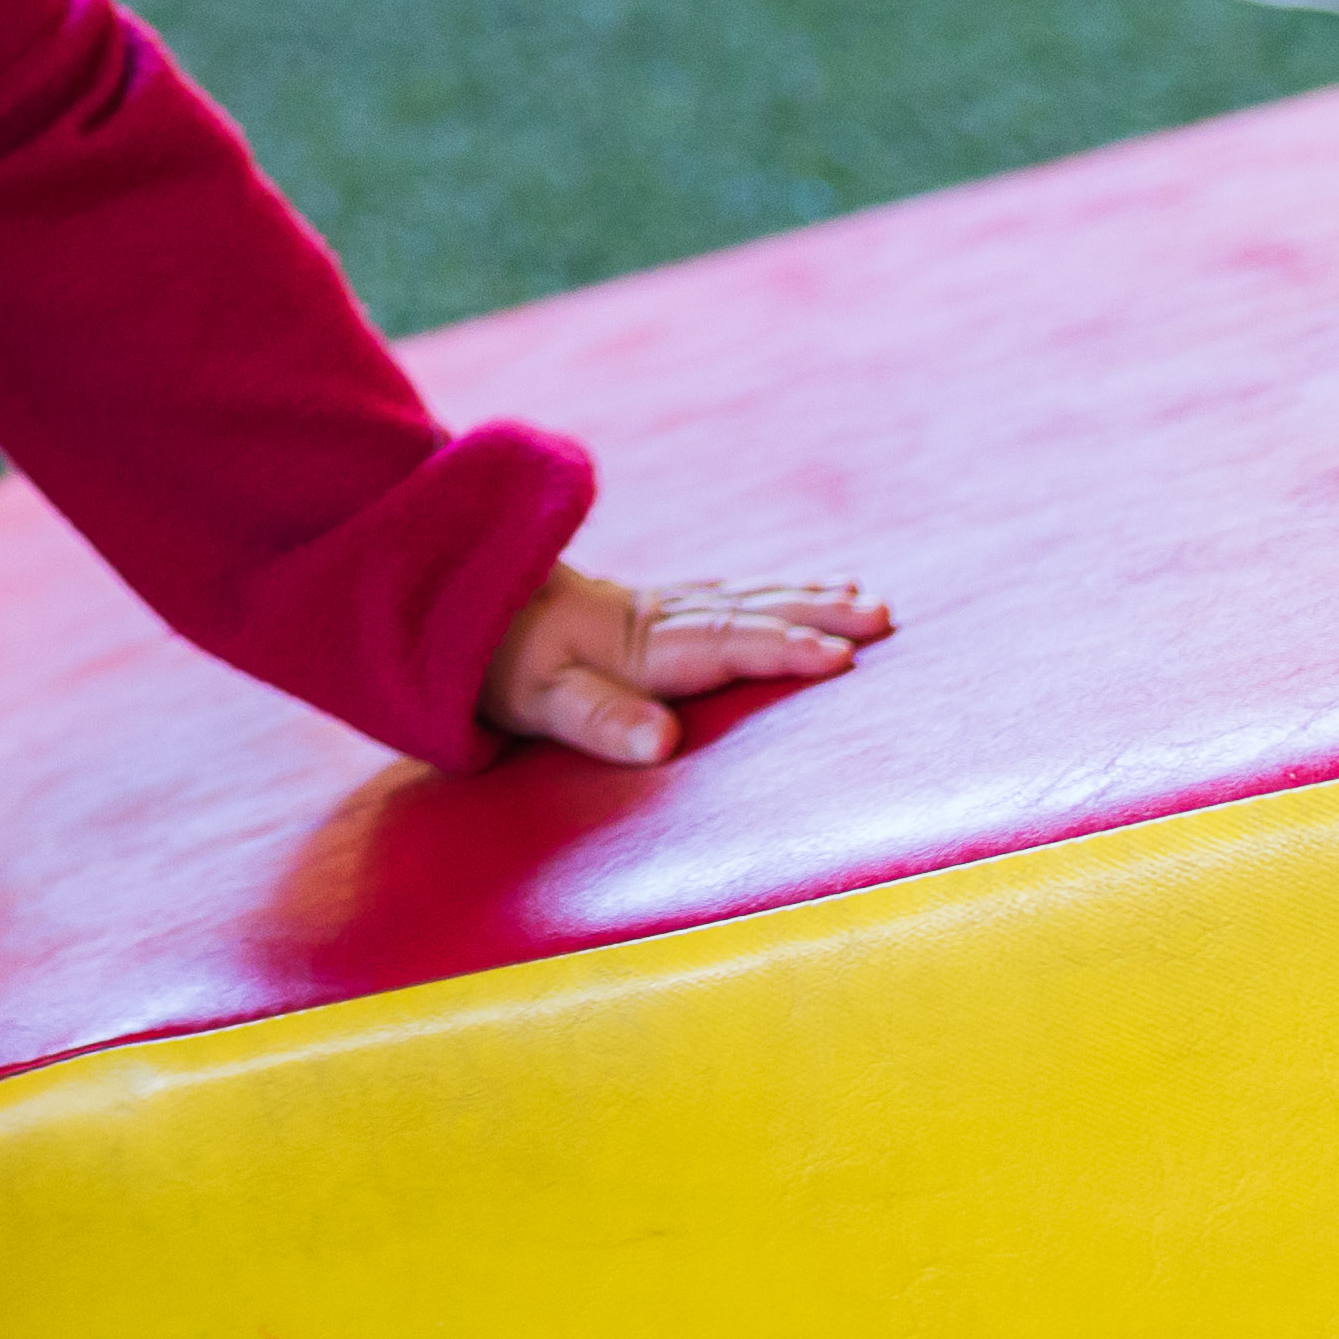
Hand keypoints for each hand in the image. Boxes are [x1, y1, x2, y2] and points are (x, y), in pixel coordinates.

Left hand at [484, 560, 890, 767]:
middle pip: (748, 611)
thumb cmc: (497, 662)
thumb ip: (600, 719)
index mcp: (638, 645)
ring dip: (802, 598)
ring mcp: (653, 609)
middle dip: (817, 615)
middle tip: (882, 617)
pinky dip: (766, 593)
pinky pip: (722, 596)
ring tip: (859, 598)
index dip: (783, 650)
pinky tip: (787, 595)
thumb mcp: (536, 701)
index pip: (725, 645)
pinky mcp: (645, 610)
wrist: (456, 598)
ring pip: (741, 597)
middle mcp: (655, 619)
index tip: (843, 658)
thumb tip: (663, 745)